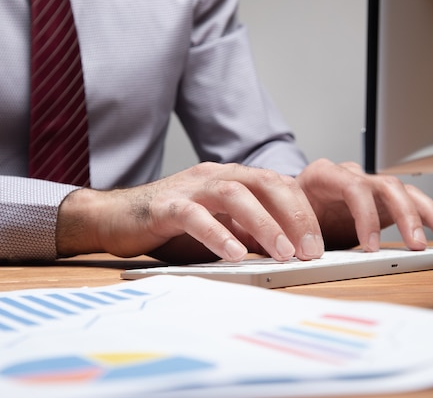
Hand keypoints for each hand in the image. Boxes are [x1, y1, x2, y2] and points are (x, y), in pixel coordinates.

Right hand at [56, 162, 323, 262]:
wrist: (115, 216)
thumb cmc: (171, 223)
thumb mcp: (219, 225)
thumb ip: (247, 230)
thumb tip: (285, 249)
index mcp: (232, 178)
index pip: (278, 185)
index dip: (303, 212)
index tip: (317, 245)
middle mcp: (215, 176)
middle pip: (265, 183)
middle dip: (294, 216)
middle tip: (310, 250)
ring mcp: (190, 188)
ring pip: (236, 195)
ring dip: (264, 224)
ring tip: (283, 253)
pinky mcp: (165, 206)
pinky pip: (195, 216)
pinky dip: (218, 234)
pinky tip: (234, 255)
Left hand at [295, 159, 432, 250]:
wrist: (287, 209)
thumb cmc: (285, 212)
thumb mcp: (284, 219)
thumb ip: (296, 230)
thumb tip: (304, 252)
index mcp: (323, 175)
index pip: (353, 186)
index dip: (365, 215)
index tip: (371, 246)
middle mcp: (351, 176)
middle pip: (386, 186)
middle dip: (406, 215)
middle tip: (416, 244)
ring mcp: (369, 188)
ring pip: (405, 193)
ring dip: (430, 214)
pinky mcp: (383, 203)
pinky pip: (414, 205)